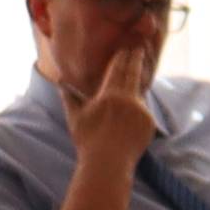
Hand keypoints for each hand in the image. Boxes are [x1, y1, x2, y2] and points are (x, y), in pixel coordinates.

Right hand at [71, 39, 158, 177]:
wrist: (108, 163)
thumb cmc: (88, 140)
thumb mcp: (75, 117)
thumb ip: (69, 97)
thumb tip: (59, 83)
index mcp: (110, 95)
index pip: (118, 70)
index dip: (123, 56)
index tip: (128, 46)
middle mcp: (128, 100)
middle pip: (133, 74)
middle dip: (136, 59)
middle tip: (140, 46)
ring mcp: (141, 111)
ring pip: (139, 93)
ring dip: (136, 86)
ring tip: (138, 75)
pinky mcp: (150, 123)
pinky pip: (143, 111)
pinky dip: (138, 109)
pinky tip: (132, 112)